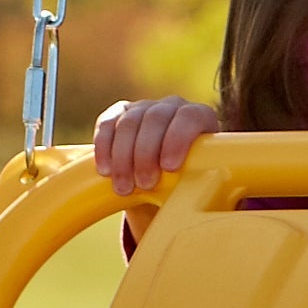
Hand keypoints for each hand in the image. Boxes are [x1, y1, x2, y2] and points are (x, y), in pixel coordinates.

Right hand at [93, 96, 220, 195]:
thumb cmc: (189, 179)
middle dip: (146, 154)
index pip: (189, 117)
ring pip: (129, 123)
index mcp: (198, 117)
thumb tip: (199, 201)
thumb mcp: (201, 179)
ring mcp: (144, 108)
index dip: (178, 139)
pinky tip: (105, 170)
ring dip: (123, 157)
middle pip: (155, 119)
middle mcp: (171, 106)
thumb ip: (203, 183)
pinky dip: (104, 148)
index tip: (169, 167)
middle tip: (144, 184)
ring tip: (124, 188)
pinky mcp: (119, 114)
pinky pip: (108, 124)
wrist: (168, 173)